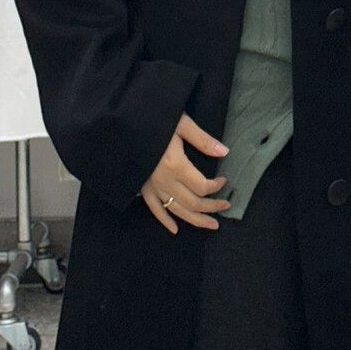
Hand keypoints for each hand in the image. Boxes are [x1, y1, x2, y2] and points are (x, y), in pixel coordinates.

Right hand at [141, 113, 231, 233]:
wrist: (125, 124)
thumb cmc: (154, 120)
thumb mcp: (181, 124)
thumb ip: (203, 140)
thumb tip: (224, 152)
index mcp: (175, 165)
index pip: (202, 186)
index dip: (216, 187)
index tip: (224, 180)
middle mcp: (164, 180)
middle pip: (192, 203)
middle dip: (212, 207)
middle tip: (225, 206)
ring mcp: (152, 186)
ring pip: (177, 210)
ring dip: (196, 219)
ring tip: (212, 224)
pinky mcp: (142, 187)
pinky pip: (154, 209)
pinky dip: (165, 220)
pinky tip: (175, 229)